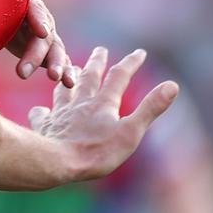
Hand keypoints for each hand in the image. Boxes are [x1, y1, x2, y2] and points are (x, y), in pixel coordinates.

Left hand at [7, 0, 73, 86]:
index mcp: (23, 0)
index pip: (33, 7)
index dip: (38, 18)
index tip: (40, 32)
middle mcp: (38, 17)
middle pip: (43, 34)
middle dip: (37, 53)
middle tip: (24, 72)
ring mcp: (44, 34)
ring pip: (55, 48)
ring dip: (58, 63)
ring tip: (58, 79)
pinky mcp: (46, 49)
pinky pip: (58, 59)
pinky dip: (65, 69)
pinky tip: (69, 83)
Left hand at [28, 48, 178, 181]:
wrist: (58, 162)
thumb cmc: (98, 151)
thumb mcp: (131, 131)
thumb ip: (150, 108)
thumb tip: (173, 85)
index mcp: (103, 104)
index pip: (119, 76)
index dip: (131, 63)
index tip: (140, 52)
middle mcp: (80, 103)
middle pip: (89, 77)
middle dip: (97, 62)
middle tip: (100, 50)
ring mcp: (60, 114)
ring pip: (64, 90)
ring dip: (69, 78)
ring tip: (70, 69)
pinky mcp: (45, 127)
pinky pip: (41, 115)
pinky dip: (42, 111)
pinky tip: (39, 110)